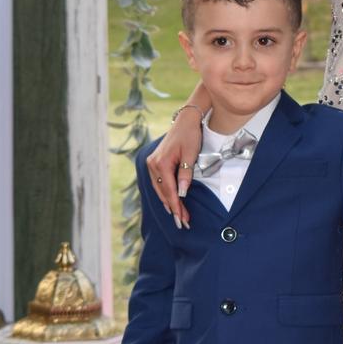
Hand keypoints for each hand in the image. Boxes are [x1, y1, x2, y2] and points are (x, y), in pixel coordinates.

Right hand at [145, 108, 203, 228]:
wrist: (185, 121)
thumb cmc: (190, 135)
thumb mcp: (191, 155)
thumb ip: (185, 174)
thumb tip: (182, 193)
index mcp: (161, 163)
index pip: (169, 191)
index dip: (176, 207)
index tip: (182, 219)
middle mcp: (153, 164)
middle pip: (162, 192)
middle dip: (173, 208)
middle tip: (182, 223)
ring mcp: (152, 163)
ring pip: (159, 189)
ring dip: (168, 202)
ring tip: (178, 215)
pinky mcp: (154, 162)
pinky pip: (158, 182)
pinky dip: (164, 193)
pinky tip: (170, 201)